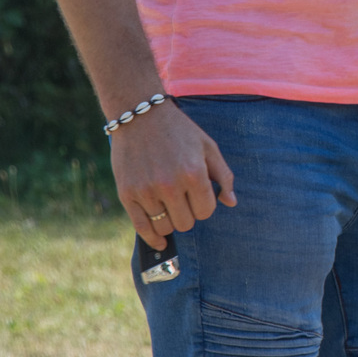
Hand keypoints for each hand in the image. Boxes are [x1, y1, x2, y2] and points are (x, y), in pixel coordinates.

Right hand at [110, 100, 236, 249]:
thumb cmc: (179, 131)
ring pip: (165, 227)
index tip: (199, 196)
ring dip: (170, 221)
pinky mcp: (126, 194)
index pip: (206, 211)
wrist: (140, 116)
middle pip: (186, 223)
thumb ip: (223, 176)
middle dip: (188, 213)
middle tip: (183, 198)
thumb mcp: (208, 147)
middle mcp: (170, 185)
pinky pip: (141, 228)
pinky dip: (152, 238)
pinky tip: (160, 240)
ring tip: (169, 205)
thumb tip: (230, 202)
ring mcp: (146, 191)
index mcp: (193, 173)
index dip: (205, 205)